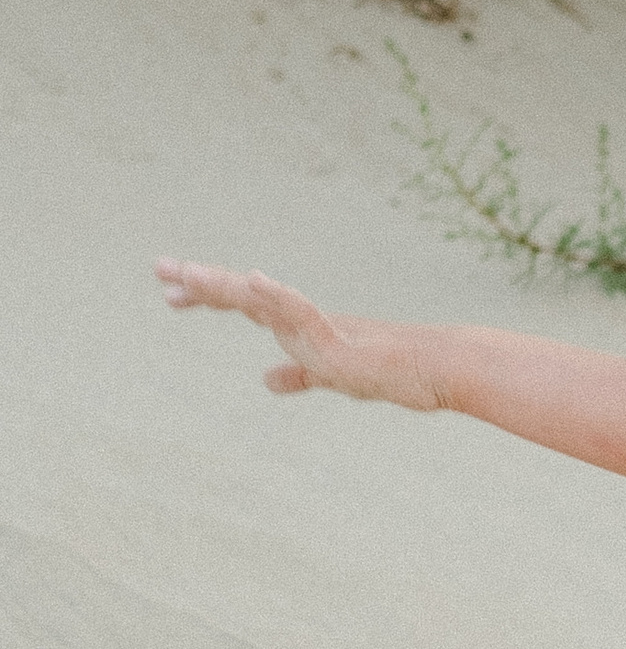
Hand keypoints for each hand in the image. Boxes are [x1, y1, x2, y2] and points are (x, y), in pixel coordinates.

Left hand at [156, 259, 443, 406]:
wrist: (442, 368)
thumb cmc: (397, 370)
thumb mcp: (333, 375)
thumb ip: (300, 375)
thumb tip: (267, 381)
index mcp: (300, 328)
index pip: (247, 306)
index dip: (208, 296)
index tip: (170, 292)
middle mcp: (305, 321)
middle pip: (245, 297)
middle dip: (201, 283)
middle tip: (159, 268)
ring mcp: (321, 329)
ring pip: (264, 301)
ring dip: (225, 286)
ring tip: (187, 275)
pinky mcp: (340, 341)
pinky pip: (304, 313)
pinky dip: (277, 296)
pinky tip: (254, 282)